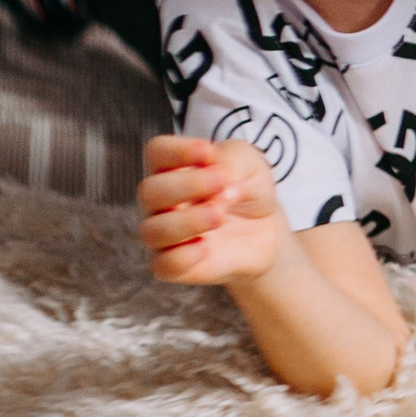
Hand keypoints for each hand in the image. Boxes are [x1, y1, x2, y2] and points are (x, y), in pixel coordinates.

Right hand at [136, 135, 290, 286]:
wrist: (266, 229)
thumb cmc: (247, 188)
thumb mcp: (249, 163)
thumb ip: (231, 162)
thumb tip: (220, 182)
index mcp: (174, 168)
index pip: (156, 152)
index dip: (177, 150)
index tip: (208, 152)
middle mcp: (162, 201)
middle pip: (149, 191)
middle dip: (186, 185)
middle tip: (221, 184)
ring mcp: (167, 235)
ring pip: (151, 231)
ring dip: (186, 221)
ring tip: (219, 215)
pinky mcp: (177, 265)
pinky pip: (163, 265)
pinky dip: (183, 256)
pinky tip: (207, 247)